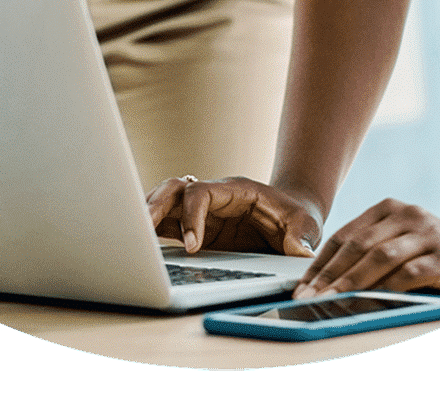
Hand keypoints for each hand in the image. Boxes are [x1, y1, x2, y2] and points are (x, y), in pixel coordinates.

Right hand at [146, 175, 320, 256]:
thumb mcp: (306, 224)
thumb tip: (298, 252)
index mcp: (235, 190)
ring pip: (165, 201)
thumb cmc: (297, 216)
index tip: (193, 246)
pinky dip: (152, 231)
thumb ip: (300, 236)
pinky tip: (140, 246)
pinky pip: (167, 223)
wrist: (293, 217)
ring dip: (148, 214)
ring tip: (133, 238)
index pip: (202, 193)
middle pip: (175, 188)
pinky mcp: (197, 228)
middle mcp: (213, 197)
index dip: (193, 216)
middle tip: (143, 230)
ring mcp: (202, 212)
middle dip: (156, 205)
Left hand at [293, 199, 439, 299]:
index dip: (321, 262)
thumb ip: (369, 254)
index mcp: (386, 208)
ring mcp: (427, 233)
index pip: (345, 235)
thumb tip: (326, 283)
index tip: (303, 285)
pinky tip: (374, 299)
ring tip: (334, 299)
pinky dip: (391, 285)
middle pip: (359, 245)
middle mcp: (405, 215)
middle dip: (331, 274)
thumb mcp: (398, 242)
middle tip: (311, 296)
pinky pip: (413, 271)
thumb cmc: (430, 250)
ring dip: (354, 281)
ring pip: (382, 256)